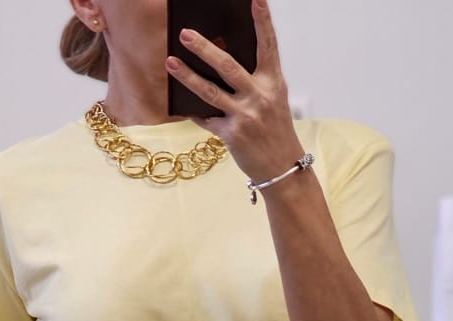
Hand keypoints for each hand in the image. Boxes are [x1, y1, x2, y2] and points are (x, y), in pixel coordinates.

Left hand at [166, 0, 302, 185]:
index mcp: (273, 82)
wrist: (282, 168)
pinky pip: (206, 118)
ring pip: (210, 91)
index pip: (269, 45)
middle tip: (185, 33)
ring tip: (170, 62)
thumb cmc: (275, 130)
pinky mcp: (232, 134)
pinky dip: (192, 110)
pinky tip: (179, 102)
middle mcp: (260, 96)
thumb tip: (220, 62)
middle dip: (204, 48)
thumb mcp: (272, 100)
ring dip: (187, 76)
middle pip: (228, 66)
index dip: (263, 20)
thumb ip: (253, 80)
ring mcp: (245, 116)